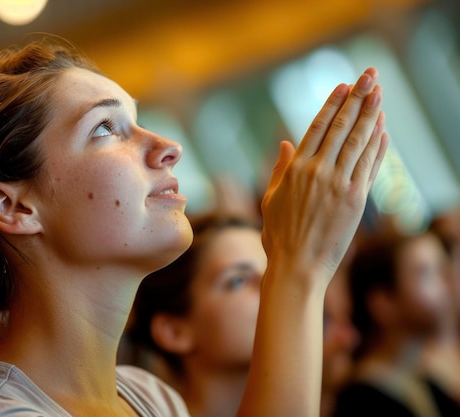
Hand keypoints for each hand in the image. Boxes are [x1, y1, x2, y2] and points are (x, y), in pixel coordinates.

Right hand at [260, 67, 387, 286]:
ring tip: (380, 94)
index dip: (333, 104)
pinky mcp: (356, 201)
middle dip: (358, 99)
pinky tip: (383, 129)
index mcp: (296, 170)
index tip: (344, 86)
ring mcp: (339, 186)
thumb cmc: (278, 235)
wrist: (297, 267)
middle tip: (370, 76)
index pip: (318, 127)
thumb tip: (286, 143)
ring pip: (359, 142)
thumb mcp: (271, 199)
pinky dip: (378, 146)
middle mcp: (319, 172)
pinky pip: (370, 166)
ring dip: (372, 115)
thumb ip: (281, 169)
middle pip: (342, 127)